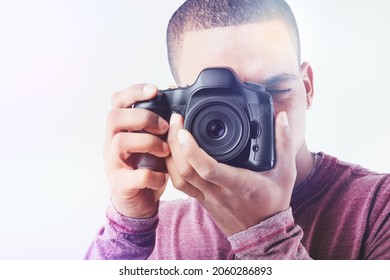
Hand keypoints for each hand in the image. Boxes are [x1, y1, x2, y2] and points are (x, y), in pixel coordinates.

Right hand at [104, 84, 169, 217]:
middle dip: (143, 117)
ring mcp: (113, 165)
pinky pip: (134, 176)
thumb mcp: (154, 145)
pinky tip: (163, 177)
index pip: (117, 102)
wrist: (138, 204)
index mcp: (120, 130)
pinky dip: (154, 175)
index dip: (134, 92)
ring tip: (166, 151)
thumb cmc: (146, 169)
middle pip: (114, 117)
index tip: (155, 90)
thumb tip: (177, 112)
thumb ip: (159, 130)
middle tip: (164, 127)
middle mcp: (111, 144)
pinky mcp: (120, 185)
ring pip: (120, 141)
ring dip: (148, 142)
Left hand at [166, 112, 296, 234]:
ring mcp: (206, 198)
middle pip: (185, 169)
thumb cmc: (273, 202)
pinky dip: (172, 167)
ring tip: (171, 132)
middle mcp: (218, 192)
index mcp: (238, 184)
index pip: (208, 169)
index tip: (184, 130)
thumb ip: (283, 143)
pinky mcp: (201, 201)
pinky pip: (180, 184)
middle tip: (175, 120)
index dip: (191, 149)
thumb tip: (281, 117)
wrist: (263, 235)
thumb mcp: (286, 172)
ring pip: (178, 178)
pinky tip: (173, 151)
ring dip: (169, 154)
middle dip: (174, 143)